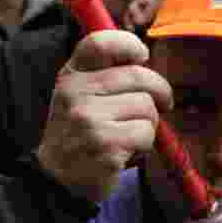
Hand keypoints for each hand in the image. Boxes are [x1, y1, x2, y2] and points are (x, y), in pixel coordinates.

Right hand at [37, 31, 172, 202]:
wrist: (56, 180)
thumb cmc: (78, 135)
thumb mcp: (78, 98)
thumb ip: (104, 76)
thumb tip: (144, 58)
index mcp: (70, 76)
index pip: (99, 42)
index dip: (128, 44)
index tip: (143, 56)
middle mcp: (75, 93)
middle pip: (138, 76)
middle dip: (160, 90)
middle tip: (164, 103)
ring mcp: (89, 119)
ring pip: (146, 106)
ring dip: (150, 123)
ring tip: (132, 134)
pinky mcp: (105, 144)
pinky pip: (146, 133)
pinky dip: (146, 143)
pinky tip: (128, 150)